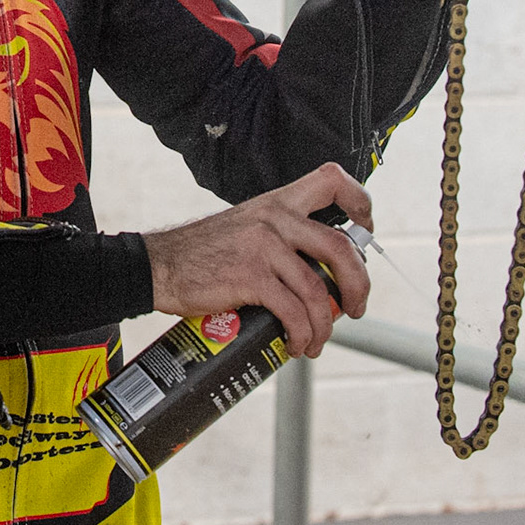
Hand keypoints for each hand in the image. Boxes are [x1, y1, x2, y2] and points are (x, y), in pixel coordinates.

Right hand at [143, 163, 372, 358]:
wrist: (158, 265)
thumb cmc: (202, 253)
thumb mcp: (245, 228)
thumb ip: (279, 237)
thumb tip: (317, 272)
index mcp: (276, 202)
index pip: (331, 180)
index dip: (360, 202)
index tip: (366, 228)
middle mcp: (274, 218)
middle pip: (340, 246)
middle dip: (358, 284)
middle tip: (354, 308)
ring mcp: (263, 247)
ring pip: (318, 290)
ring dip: (325, 325)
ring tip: (315, 341)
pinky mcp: (250, 277)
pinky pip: (293, 311)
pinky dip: (301, 334)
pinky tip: (294, 343)